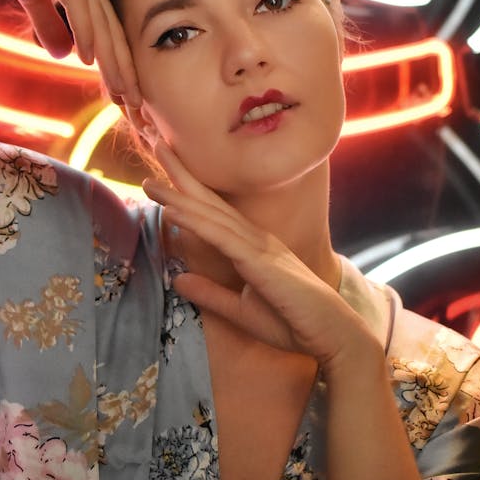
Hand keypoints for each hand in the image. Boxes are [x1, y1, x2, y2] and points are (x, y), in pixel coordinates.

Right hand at [0, 0, 139, 104]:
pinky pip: (76, 4)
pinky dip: (86, 31)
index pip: (109, 31)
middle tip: (139, 106)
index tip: (128, 96)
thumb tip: (65, 55)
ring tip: (124, 91)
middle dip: (127, 71)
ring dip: (113, 60)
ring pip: (101, 23)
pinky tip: (90, 56)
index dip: (119, 64)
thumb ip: (49, 23)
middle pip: (114, 32)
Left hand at [143, 141, 382, 369]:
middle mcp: (255, 239)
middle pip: (210, 202)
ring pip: (211, 215)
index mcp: (253, 247)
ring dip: (179, 194)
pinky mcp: (260, 261)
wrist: (330, 335)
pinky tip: (172, 210)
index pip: (213, 213)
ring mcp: (259, 247)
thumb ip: (209, 294)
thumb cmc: (292, 322)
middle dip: (180, 175)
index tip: (160, 174)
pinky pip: (221, 238)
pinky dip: (195, 222)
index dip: (186, 191)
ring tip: (149, 178)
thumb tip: (177, 280)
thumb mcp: (240, 310)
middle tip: (153, 144)